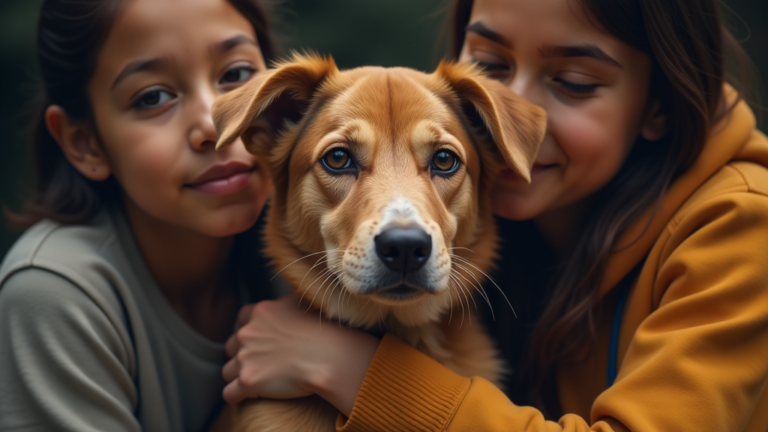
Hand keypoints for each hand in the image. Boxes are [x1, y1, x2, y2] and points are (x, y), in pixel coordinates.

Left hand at [221, 295, 379, 416]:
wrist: (328, 357)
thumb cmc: (322, 331)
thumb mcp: (302, 303)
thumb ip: (284, 302)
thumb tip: (283, 302)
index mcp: (260, 312)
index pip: (240, 320)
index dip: (247, 331)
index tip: (258, 341)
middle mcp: (247, 333)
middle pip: (231, 346)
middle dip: (242, 355)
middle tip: (261, 363)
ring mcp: (245, 357)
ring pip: (228, 371)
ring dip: (239, 376)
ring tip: (257, 382)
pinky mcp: (248, 381)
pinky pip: (229, 394)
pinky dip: (237, 396)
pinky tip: (247, 398)